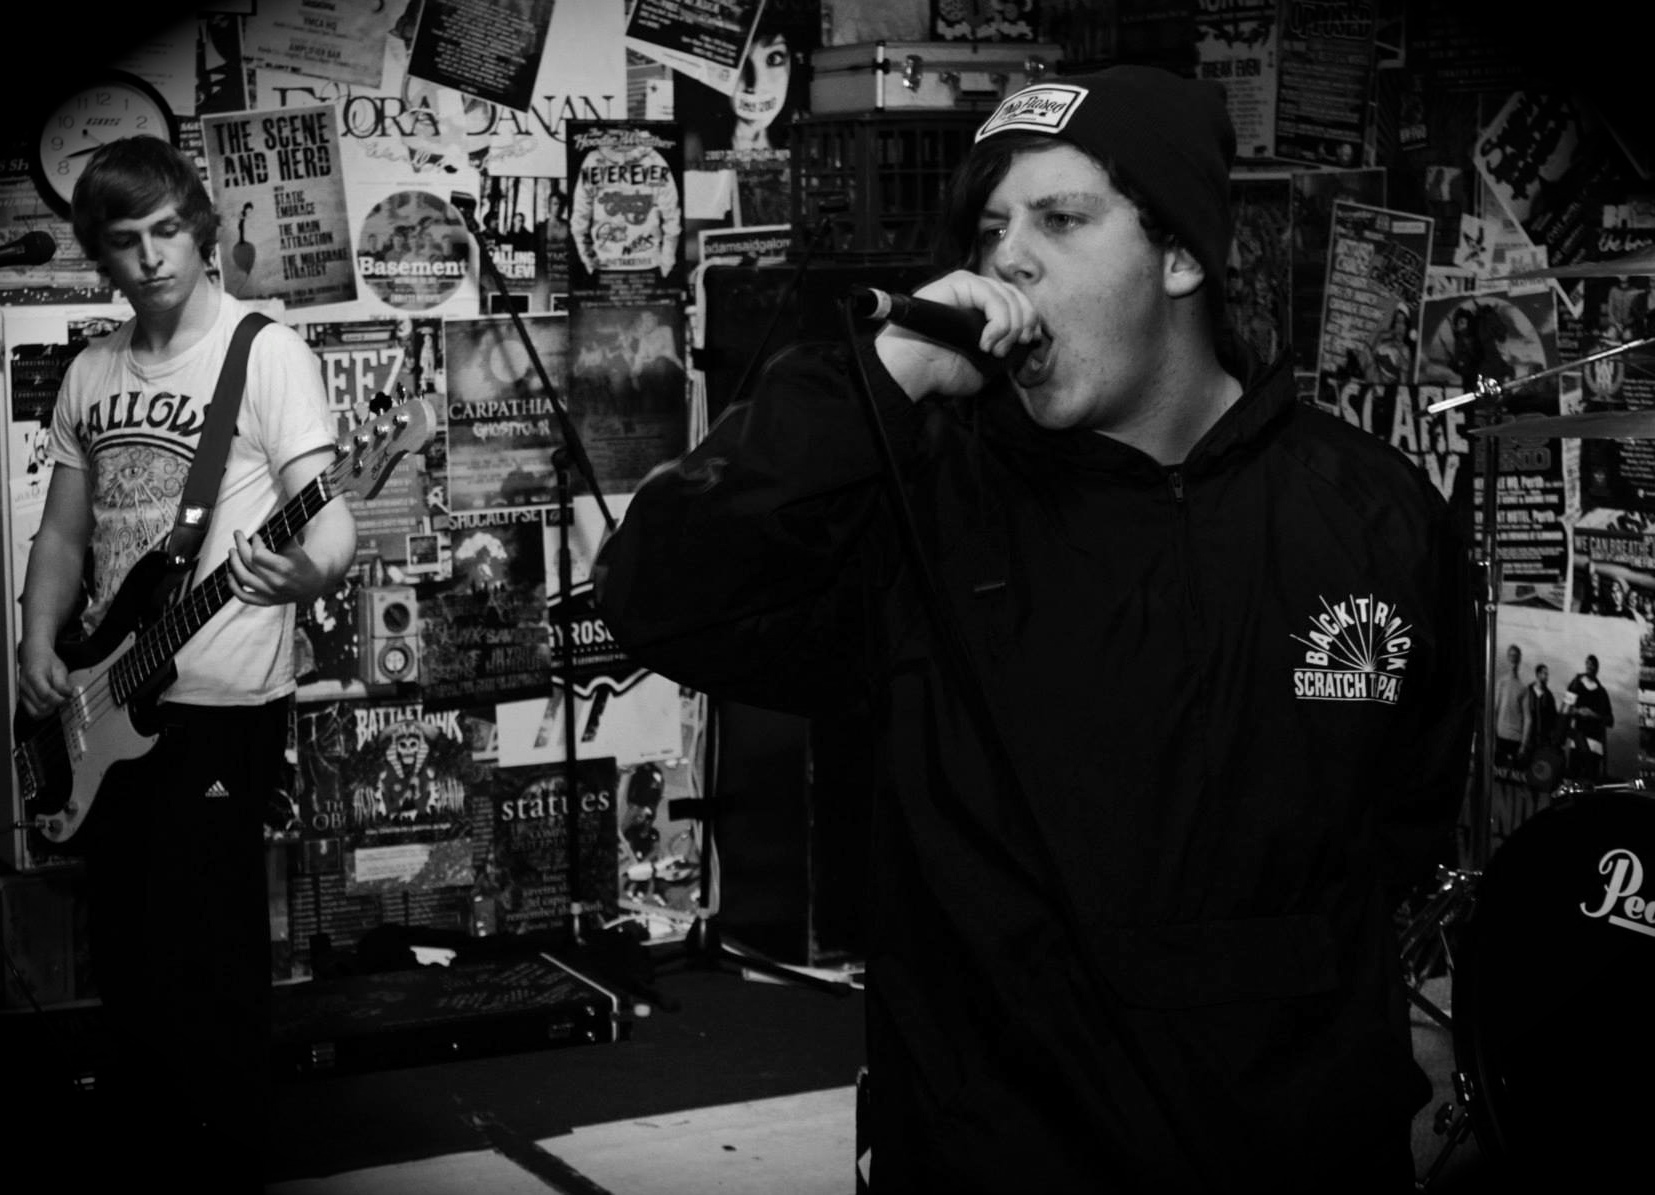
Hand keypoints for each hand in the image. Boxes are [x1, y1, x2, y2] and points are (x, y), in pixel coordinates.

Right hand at [17, 637, 73, 717]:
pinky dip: (42, 712)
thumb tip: (70, 695)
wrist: (34, 655)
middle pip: (41, 706)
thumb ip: (63, 683)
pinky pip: (32, 711)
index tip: (68, 700)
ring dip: (49, 711)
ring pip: (35, 712)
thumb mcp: (59, 668)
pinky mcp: (23, 698)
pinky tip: (50, 705)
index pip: (46, 695)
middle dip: (55, 706)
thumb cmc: (46, 661)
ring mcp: (22, 693)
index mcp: (34, 676)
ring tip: (57, 703)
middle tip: (64, 701)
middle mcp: (25, 686)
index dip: (59, 700)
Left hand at [227, 530, 325, 606]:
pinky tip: (230, 575)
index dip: (255, 542)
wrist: (312, 585)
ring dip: (234, 563)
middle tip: (238, 535)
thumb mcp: (296, 548)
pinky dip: (233, 587)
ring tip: (232, 551)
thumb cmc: (303, 563)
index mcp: (284, 568)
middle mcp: (275, 583)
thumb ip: (281, 536)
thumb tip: (266, 523)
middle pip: (249, 563)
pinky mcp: (266, 601)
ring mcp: (270, 593)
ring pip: (243, 578)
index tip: (257, 535)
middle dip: (240, 545)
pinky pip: (244, 597)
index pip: (258, 554)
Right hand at [874, 269, 1039, 401]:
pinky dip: (996, 320)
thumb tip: (1028, 342)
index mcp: (983, 309)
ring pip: (1006, 294)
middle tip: (1013, 346)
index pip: (1018, 303)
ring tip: (994, 349)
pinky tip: (986, 340)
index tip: (1029, 341)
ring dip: (1009, 326)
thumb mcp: (987, 364)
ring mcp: (966, 286)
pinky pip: (990, 294)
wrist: (913, 371)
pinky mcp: (957, 283)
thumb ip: (1008, 349)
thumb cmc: (942, 370)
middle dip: (1024, 321)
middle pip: (1016, 294)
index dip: (1029, 319)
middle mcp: (976, 293)